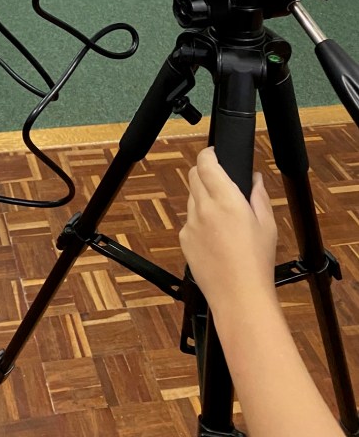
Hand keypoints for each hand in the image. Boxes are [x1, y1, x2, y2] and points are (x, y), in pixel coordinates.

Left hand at [179, 147, 277, 312]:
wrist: (239, 296)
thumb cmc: (257, 263)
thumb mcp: (268, 225)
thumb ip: (258, 195)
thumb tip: (254, 178)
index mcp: (226, 200)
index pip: (205, 163)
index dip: (208, 154)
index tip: (214, 154)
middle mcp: (204, 208)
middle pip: (194, 176)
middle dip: (204, 173)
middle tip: (220, 181)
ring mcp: (191, 224)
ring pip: (191, 198)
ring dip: (202, 198)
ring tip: (223, 217)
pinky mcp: (184, 239)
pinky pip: (189, 221)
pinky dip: (199, 220)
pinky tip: (215, 237)